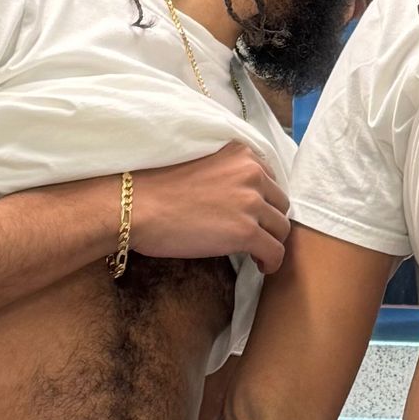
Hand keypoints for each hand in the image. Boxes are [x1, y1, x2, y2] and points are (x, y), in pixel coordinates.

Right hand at [80, 145, 291, 275]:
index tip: (254, 215)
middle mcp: (252, 173)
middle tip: (255, 235)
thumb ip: (227, 174)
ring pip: (281, 229)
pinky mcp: (246, 231)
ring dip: (271, 242)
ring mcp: (251, 202)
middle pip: (280, 204)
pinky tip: (261, 266)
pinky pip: (275, 251)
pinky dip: (272, 262)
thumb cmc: (156, 188)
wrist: (136, 205)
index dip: (264, 201)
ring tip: (257, 253)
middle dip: (269, 221)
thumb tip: (240, 200)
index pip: (270, 180)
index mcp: (241, 153)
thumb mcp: (200, 163)